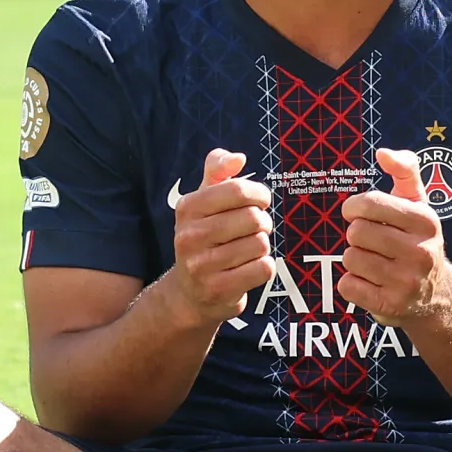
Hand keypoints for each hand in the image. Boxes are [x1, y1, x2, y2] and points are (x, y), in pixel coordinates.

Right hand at [166, 148, 273, 325]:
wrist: (190, 292)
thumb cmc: (204, 239)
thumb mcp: (203, 201)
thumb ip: (218, 171)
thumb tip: (238, 158)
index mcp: (187, 208)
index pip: (237, 190)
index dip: (259, 193)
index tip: (261, 201)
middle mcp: (189, 236)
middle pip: (252, 218)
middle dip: (262, 222)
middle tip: (255, 229)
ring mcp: (201, 265)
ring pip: (260, 244)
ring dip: (262, 246)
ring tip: (247, 251)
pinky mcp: (217, 290)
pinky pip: (263, 268)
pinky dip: (264, 267)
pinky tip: (248, 268)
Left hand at [337, 147, 448, 324]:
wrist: (437, 296)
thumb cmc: (418, 240)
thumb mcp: (419, 203)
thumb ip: (405, 170)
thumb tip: (383, 153)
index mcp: (426, 221)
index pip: (370, 203)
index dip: (354, 207)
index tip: (356, 213)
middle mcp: (420, 252)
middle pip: (356, 232)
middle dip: (357, 235)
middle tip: (370, 242)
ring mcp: (406, 282)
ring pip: (350, 258)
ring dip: (355, 259)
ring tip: (374, 262)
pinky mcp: (391, 306)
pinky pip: (348, 286)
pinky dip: (352, 283)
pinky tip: (371, 282)